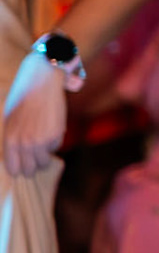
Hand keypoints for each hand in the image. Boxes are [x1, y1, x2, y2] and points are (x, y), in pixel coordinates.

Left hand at [3, 55, 67, 177]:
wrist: (41, 82)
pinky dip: (54, 142)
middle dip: (33, 167)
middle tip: (36, 160)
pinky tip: (51, 129)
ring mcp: (40, 141)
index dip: (19, 169)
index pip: (13, 168)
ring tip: (44, 145)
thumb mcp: (10, 120)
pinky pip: (55, 147)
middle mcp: (24, 143)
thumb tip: (17, 155)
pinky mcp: (55, 135)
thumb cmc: (23, 99)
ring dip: (45, 156)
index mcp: (9, 140)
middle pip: (30, 170)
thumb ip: (12, 139)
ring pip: (44, 162)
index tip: (23, 168)